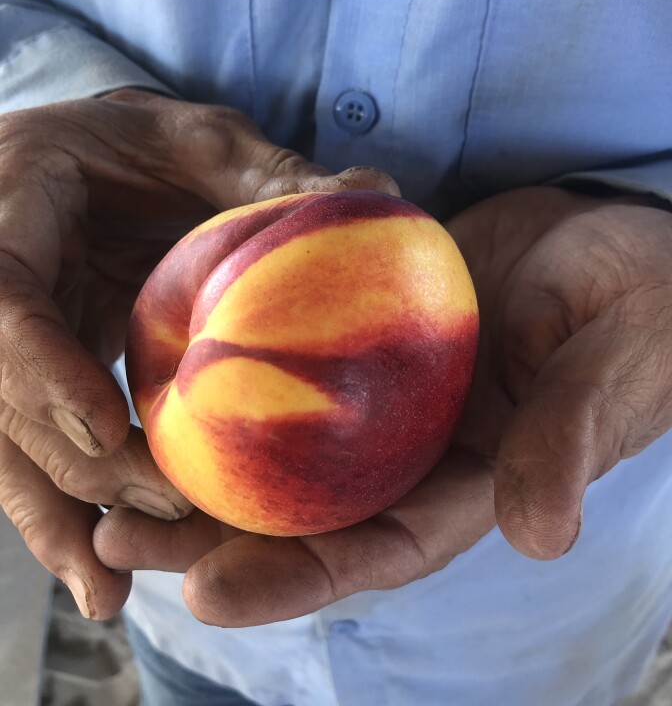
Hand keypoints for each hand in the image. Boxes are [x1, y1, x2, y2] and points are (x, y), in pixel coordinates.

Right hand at [0, 87, 396, 618]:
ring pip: (4, 440)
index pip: (2, 298)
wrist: (91, 157)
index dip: (42, 369)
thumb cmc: (142, 141)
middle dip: (73, 460)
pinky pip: (31, 447)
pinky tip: (103, 572)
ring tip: (109, 590)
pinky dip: (64, 507)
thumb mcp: (203, 140)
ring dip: (56, 515)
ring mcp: (3, 335)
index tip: (109, 428)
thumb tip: (381, 195)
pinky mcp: (26, 375)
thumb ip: (274, 173)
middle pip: (0, 394)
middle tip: (167, 505)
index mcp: (11, 202)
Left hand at [94, 186, 671, 626]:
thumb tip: (540, 535)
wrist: (622, 242)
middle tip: (118, 537)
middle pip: (306, 507)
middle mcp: (416, 448)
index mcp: (471, 481)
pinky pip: (299, 352)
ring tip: (114, 466)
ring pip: (288, 439)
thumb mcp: (613, 363)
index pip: (378, 548)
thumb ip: (569, 438)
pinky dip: (242, 367)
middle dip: (215, 536)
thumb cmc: (640, 306)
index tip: (206, 598)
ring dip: (206, 458)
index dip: (296, 581)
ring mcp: (390, 391)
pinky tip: (173, 361)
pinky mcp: (372, 329)